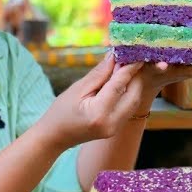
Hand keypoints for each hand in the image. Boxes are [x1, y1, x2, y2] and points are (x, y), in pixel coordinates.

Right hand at [34, 54, 150, 148]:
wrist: (55, 136)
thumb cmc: (61, 111)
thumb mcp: (77, 88)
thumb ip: (99, 74)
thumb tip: (114, 57)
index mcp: (99, 113)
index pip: (119, 86)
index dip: (129, 69)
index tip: (136, 55)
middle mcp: (111, 123)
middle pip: (134, 96)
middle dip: (135, 77)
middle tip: (131, 60)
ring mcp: (115, 129)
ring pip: (134, 103)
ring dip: (133, 85)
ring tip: (125, 69)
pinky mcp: (115, 129)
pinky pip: (128, 108)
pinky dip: (127, 94)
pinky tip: (120, 83)